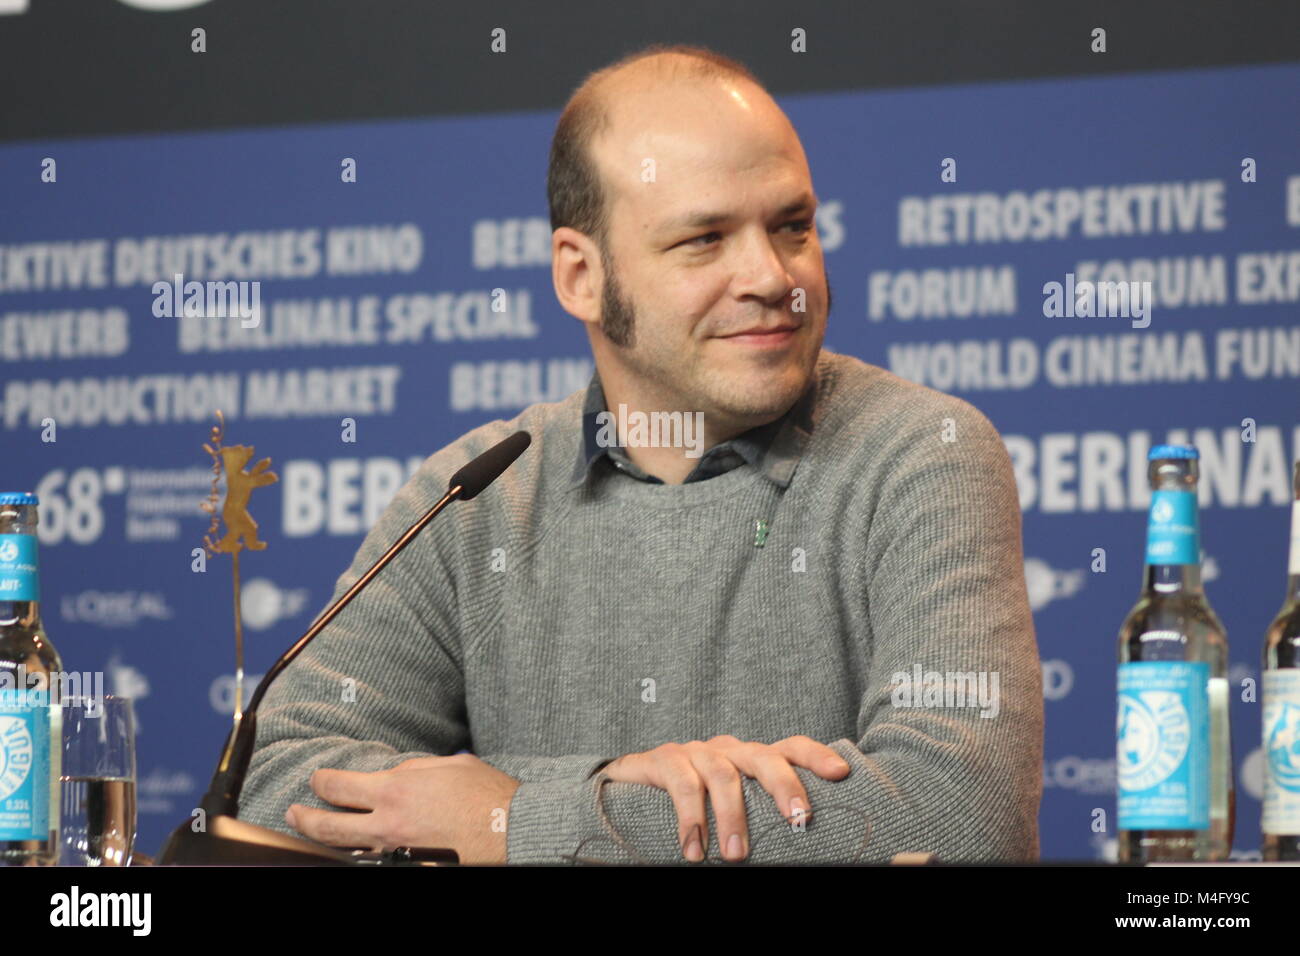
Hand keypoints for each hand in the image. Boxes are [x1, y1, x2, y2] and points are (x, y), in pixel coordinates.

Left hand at [284, 753, 519, 863]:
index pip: (340, 787)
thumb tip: (396, 773)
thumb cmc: (487, 795)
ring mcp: (398, 853)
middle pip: (329, 827)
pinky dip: (362, 856)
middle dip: (305, 819)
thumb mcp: (449, 765)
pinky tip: (355, 853)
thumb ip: (414, 768)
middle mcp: (389, 824)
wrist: (512, 830)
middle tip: (293, 813)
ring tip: (314, 837)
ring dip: (327, 842)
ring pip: (347, 851)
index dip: (322, 782)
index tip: (318, 780)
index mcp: (396, 791)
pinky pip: (377, 862)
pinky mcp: (411, 867)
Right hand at [600, 734, 850, 861]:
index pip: (789, 747)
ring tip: (735, 857)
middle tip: (799, 820)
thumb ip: (757, 815)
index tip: (841, 773)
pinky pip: (681, 784)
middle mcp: (727, 749)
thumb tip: (797, 851)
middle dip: (784, 786)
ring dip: (731, 818)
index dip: (816, 755)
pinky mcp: (663, 760)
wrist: (627, 785)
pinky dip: (690, 819)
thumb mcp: (731, 805)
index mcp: (750, 758)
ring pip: (722, 774)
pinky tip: (692, 849)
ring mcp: (695, 752)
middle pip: (762, 756)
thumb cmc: (692, 801)